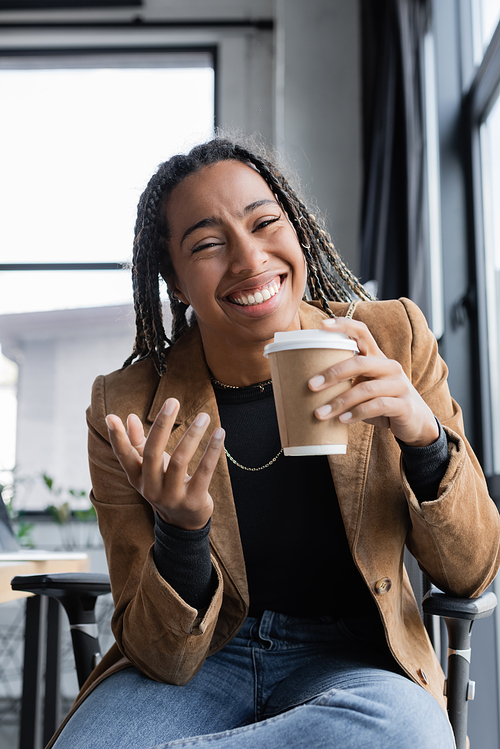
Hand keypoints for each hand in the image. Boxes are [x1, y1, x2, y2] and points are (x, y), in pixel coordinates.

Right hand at [105, 398, 224, 529]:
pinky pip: (204, 471)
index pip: (124, 456)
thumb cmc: (165, 485)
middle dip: (162, 426)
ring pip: (180, 461)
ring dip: (192, 435)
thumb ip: (138, 443)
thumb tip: (130, 417)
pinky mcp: (194, 500)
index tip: (111, 417)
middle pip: (153, 454)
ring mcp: (172, 496)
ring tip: (204, 416)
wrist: (184, 523)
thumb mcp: (150, 468)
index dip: (117, 438)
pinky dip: (212, 450)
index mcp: (137, 478)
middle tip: (172, 401)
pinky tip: (220, 433)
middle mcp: (151, 488)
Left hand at [308, 317, 438, 446]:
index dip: (343, 326)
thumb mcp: (365, 387)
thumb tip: (308, 384)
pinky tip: (341, 420)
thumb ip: (346, 381)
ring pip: (365, 388)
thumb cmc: (382, 403)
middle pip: (359, 362)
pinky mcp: (403, 405)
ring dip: (339, 402)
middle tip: (311, 385)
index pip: (362, 332)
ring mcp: (399, 385)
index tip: (322, 326)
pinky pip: (376, 406)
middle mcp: (389, 367)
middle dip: (333, 373)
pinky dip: (356, 413)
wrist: (415, 424)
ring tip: (320, 413)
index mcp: (377, 357)